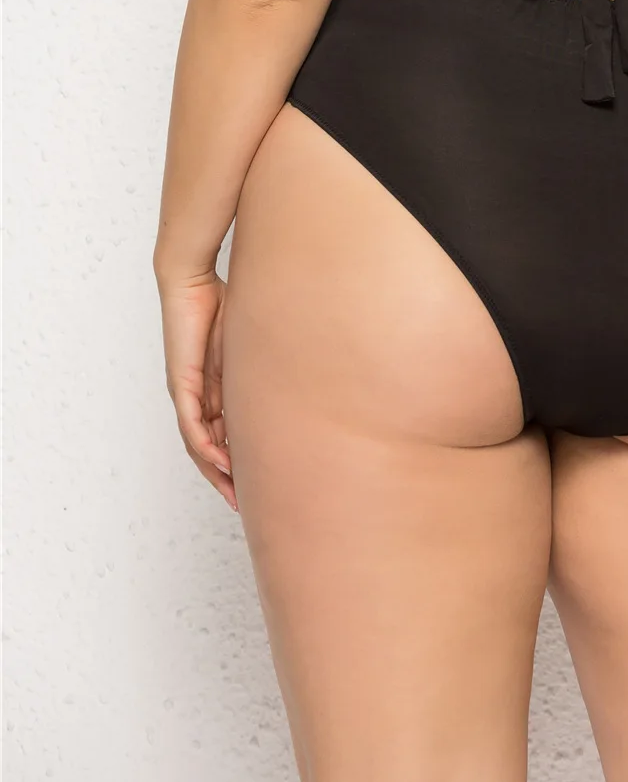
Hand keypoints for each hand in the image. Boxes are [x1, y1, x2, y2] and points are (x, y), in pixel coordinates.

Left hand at [156, 268, 237, 512]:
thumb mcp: (247, 344)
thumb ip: (258, 366)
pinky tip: (219, 462)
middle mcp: (195, 394)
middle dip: (224, 477)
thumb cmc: (221, 300)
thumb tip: (290, 380)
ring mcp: (186, 391)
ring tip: (233, 492)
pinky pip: (190, 423)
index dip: (235, 459)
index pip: (221, 433)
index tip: (255, 480)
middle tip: (242, 502)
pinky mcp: (181, 382)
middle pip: (206, 447)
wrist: (192, 279)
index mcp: (212, 387)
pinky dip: (204, 446)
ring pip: (197, 442)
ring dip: (214, 470)